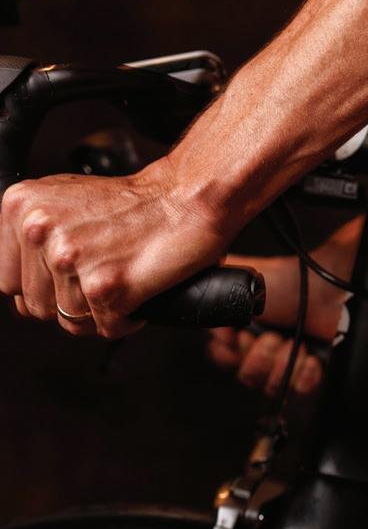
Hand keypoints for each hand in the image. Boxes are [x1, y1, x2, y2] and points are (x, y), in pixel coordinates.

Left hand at [0, 159, 227, 337]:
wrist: (188, 200)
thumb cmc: (138, 205)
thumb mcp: (65, 202)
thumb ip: (36, 235)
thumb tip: (21, 282)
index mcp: (20, 208)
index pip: (6, 282)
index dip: (43, 288)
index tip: (70, 280)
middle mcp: (38, 230)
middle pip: (36, 307)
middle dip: (72, 303)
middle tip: (104, 280)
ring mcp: (69, 259)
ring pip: (71, 321)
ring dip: (102, 313)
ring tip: (124, 281)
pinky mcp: (103, 286)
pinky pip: (106, 328)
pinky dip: (128, 319)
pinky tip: (139, 290)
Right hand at [206, 216, 358, 396]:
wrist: (330, 289)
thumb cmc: (290, 281)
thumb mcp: (239, 281)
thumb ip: (210, 295)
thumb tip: (194, 314)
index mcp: (245, 329)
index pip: (223, 358)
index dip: (226, 353)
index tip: (234, 337)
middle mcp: (266, 348)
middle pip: (245, 376)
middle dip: (257, 355)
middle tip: (271, 335)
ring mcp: (291, 362)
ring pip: (270, 387)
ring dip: (280, 362)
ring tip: (293, 342)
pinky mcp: (316, 374)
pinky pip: (300, 394)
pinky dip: (304, 376)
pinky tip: (311, 358)